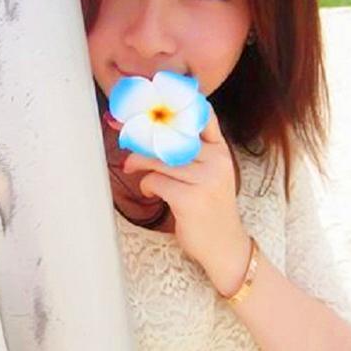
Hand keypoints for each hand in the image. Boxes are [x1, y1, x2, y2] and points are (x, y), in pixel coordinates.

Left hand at [120, 105, 250, 294]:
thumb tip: (148, 129)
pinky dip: (146, 186)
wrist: (224, 246)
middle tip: (125, 137)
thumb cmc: (208, 207)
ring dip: (139, 164)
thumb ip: (189, 151)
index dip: (176, 105)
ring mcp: (205, 179)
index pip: (203, 115)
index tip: (152, 105)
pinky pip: (155, 180)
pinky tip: (151, 193)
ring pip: (158, 158)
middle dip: (142, 135)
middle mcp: (217, 160)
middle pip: (170, 136)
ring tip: (135, 170)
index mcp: (221, 150)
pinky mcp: (190, 198)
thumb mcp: (208, 173)